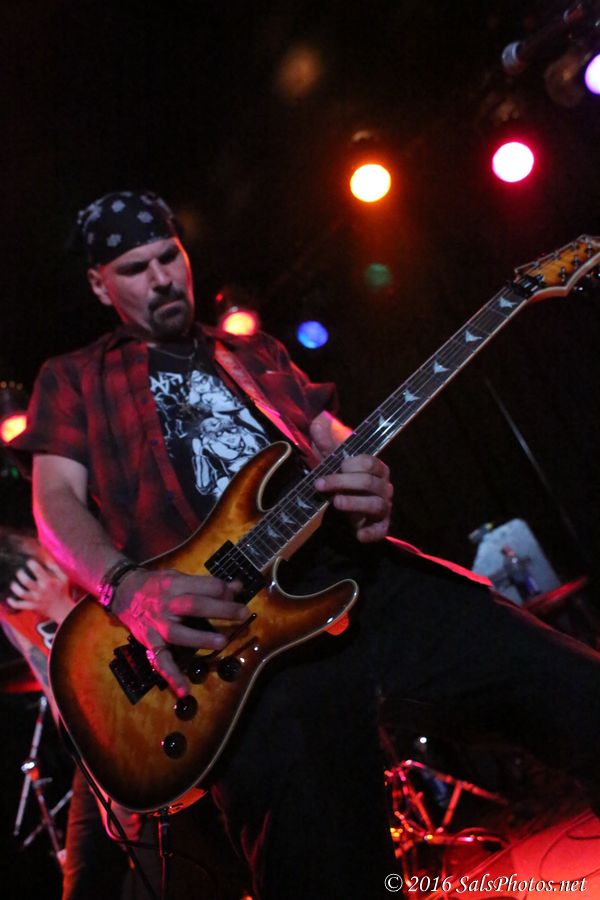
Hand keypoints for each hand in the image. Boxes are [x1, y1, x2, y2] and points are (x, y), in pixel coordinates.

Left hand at [6, 557, 72, 623]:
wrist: (62, 609)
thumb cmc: (63, 592)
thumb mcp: (64, 578)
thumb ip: (56, 568)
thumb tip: (46, 561)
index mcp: (48, 582)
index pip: (36, 569)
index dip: (31, 563)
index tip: (29, 562)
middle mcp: (41, 590)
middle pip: (26, 581)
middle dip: (20, 574)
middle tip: (20, 572)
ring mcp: (36, 599)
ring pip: (21, 593)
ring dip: (15, 587)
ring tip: (14, 583)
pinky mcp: (32, 607)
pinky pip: (20, 605)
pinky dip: (13, 602)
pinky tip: (10, 598)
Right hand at [111, 568, 249, 696]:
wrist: (123, 591)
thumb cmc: (157, 584)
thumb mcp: (180, 577)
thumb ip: (207, 584)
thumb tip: (238, 587)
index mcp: (176, 584)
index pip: (206, 586)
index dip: (224, 590)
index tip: (236, 595)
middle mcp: (167, 604)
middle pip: (195, 605)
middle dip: (221, 609)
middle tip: (243, 613)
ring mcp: (158, 625)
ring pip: (179, 633)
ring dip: (201, 638)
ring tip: (222, 643)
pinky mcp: (150, 642)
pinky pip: (160, 660)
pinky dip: (171, 676)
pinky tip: (184, 690)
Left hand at [309, 411, 392, 542]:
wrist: (342, 506)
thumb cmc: (339, 478)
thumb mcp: (330, 459)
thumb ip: (325, 440)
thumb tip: (318, 419)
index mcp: (376, 467)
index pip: (369, 463)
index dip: (351, 464)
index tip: (336, 466)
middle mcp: (384, 486)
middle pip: (369, 482)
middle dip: (343, 482)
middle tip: (320, 484)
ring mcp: (384, 506)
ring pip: (376, 504)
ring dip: (355, 503)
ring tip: (335, 502)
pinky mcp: (380, 526)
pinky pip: (381, 530)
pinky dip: (371, 533)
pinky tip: (358, 535)